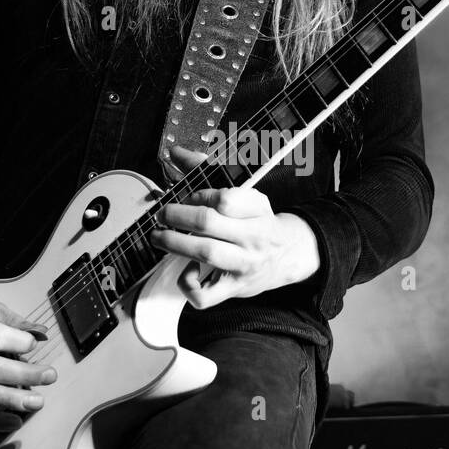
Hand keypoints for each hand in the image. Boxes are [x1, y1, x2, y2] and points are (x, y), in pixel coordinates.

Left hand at [149, 145, 321, 308]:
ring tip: (159, 236)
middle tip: (163, 214)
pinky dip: (189, 284)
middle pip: (209, 222)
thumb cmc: (259, 222)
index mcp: (257, 209)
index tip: (188, 197)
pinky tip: (186, 270)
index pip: (224, 198)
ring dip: (175, 243)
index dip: (199, 195)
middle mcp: (253, 236)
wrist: (288, 256)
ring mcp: (244, 265)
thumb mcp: (246, 194)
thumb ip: (208, 172)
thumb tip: (175, 153)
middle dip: (177, 215)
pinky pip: (206, 295)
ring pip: (206, 253)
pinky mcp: (235, 288)